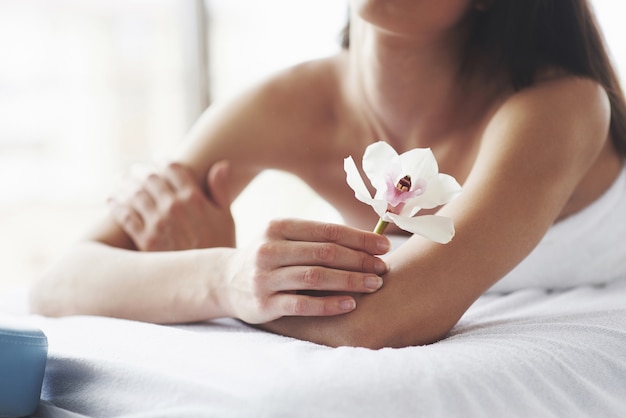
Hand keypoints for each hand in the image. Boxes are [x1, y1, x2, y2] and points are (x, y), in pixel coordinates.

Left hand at [108, 161, 234, 250]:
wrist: (210, 280)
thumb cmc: (222, 248)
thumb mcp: (227, 217)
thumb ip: (220, 190)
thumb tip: (220, 164)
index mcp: (195, 198)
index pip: (174, 169)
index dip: (164, 160)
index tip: (159, 158)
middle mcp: (174, 207)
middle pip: (151, 178)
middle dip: (142, 170)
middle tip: (136, 169)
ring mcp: (158, 223)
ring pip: (135, 194)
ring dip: (126, 184)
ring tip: (122, 180)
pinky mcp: (145, 240)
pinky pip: (125, 216)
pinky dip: (116, 205)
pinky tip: (112, 200)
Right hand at [222, 219, 389, 323]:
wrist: (224, 281)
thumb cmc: (268, 257)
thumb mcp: (284, 238)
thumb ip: (317, 237)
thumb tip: (369, 241)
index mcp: (278, 227)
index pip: (327, 230)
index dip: (359, 238)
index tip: (384, 246)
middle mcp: (269, 249)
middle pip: (324, 253)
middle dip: (359, 260)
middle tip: (383, 268)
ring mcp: (264, 278)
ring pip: (315, 277)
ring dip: (349, 281)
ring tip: (374, 285)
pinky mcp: (263, 304)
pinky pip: (302, 304)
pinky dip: (329, 305)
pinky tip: (350, 304)